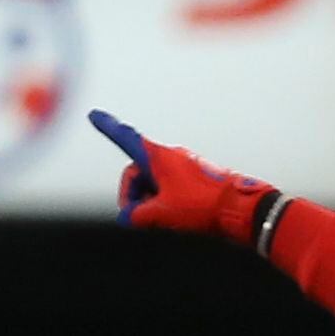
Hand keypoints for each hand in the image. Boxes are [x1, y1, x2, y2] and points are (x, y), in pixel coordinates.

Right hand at [88, 110, 279, 246]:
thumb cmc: (202, 205)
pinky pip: (168, 189)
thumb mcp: (162, 213)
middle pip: (137, 173)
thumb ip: (138, 215)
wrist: (240, 208)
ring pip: (153, 184)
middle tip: (139, 217)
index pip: (126, 139)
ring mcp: (182, 168)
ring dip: (150, 202)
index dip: (108, 127)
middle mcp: (169, 157)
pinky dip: (164, 203)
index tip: (94, 115)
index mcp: (158, 157)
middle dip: (133, 195)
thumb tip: (129, 217)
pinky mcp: (192, 180)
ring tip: (163, 220)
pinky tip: (175, 218)